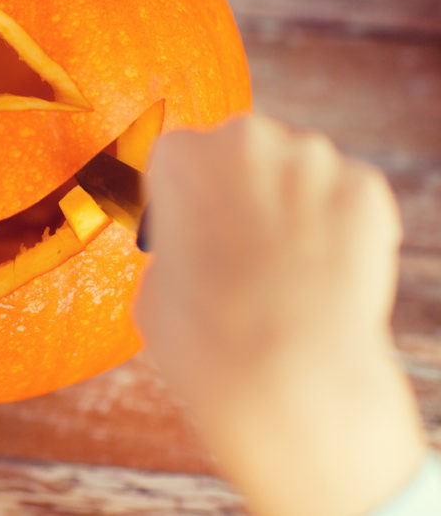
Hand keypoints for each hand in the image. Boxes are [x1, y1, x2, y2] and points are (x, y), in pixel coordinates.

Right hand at [135, 114, 425, 515]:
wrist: (285, 377)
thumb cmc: (203, 340)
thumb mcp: (153, 288)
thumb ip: (174, 249)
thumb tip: (194, 252)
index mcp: (181, 158)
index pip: (178, 158)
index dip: (186, 197)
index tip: (194, 228)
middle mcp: (246, 141)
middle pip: (242, 152)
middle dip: (242, 191)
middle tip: (241, 250)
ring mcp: (313, 160)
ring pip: (299, 172)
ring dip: (293, 205)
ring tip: (287, 271)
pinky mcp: (366, 190)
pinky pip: (348, 198)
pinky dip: (341, 228)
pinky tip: (324, 274)